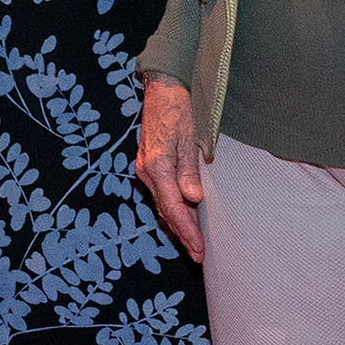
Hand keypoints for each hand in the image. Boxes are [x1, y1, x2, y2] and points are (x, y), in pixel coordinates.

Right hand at [133, 75, 207, 263]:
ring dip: (178, 224)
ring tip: (193, 244)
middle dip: (182, 234)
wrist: (163, 88)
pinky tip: (184, 218)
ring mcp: (145, 168)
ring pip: (163, 204)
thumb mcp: (189, 139)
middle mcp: (146, 171)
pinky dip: (173, 209)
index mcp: (156, 167)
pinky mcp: (149, 165)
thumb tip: (193, 199)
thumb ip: (189, 171)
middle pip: (166, 211)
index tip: (199, 249)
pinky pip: (161, 194)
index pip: (173, 208)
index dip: (186, 230)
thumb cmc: (179, 110)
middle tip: (198, 255)